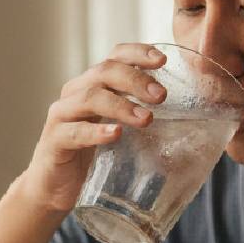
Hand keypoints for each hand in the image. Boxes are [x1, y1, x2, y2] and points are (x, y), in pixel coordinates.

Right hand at [18, 43, 166, 212]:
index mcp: (93, 86)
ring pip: (90, 98)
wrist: (54, 189)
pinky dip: (96, 132)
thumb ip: (140, 117)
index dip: (137, 53)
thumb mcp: (119, 130)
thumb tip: (189, 119)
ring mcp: (62, 116)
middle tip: (161, 96)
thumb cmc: (92, 157)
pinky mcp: (54, 142)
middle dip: (135, 80)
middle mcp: (75, 94)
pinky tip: (115, 135)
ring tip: (146, 119)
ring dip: (121, 105)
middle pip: (104, 72)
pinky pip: (75, 132)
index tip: (163, 60)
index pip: (114, 57)